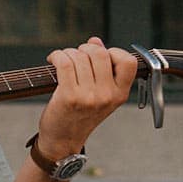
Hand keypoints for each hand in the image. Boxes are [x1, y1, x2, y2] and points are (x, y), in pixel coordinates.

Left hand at [36, 37, 136, 155]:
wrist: (63, 140)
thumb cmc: (79, 115)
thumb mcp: (99, 94)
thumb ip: (101, 67)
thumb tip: (95, 41)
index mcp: (120, 94)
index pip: (129, 61)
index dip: (113, 52)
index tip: (100, 56)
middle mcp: (108, 95)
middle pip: (100, 53)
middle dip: (85, 48)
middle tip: (76, 56)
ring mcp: (90, 97)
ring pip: (79, 56)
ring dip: (67, 53)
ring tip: (62, 61)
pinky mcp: (70, 96)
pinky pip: (64, 62)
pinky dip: (56, 56)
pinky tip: (53, 61)